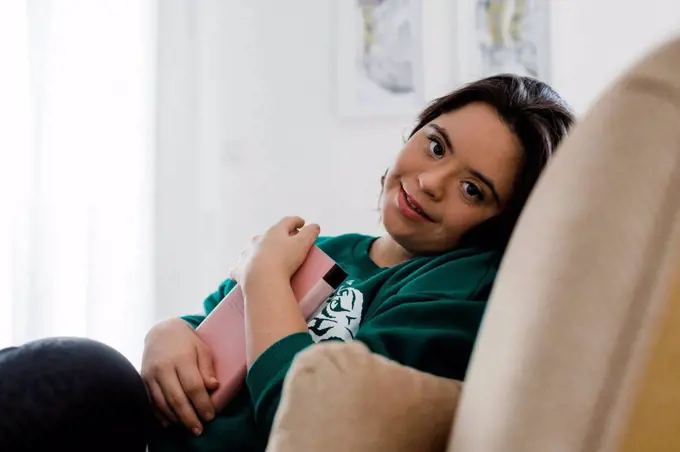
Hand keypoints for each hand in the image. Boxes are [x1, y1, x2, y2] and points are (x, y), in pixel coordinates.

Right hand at [141, 318, 218, 434]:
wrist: (162, 332)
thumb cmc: (187, 342)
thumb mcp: (202, 349)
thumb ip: (207, 369)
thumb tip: (213, 387)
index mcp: (182, 358)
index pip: (193, 386)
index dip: (202, 404)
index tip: (210, 416)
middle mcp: (163, 367)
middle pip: (176, 398)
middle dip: (189, 417)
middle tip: (199, 429)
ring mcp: (150, 374)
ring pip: (161, 403)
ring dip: (175, 418)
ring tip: (188, 427)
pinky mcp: (142, 380)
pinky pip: (150, 402)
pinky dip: (159, 414)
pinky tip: (170, 422)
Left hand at [230, 216, 319, 289]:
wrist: (263, 280)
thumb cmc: (285, 260)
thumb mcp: (303, 244)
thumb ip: (310, 233)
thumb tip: (315, 226)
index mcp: (275, 232)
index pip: (287, 222)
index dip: (296, 221)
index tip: (302, 223)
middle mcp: (258, 239)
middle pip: (269, 234)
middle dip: (277, 236)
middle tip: (286, 242)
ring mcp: (247, 253)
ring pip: (253, 248)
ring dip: (260, 250)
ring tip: (266, 257)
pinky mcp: (239, 269)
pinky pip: (240, 267)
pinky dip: (243, 268)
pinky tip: (244, 271)